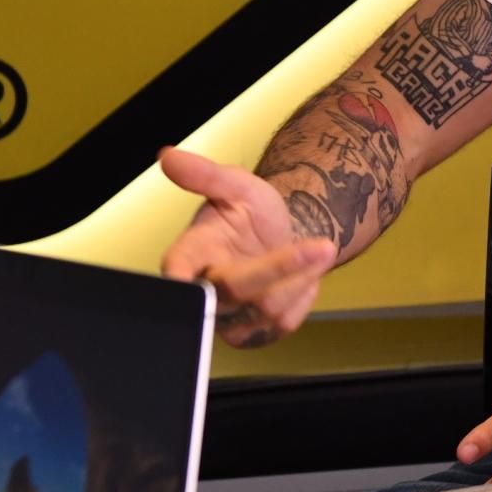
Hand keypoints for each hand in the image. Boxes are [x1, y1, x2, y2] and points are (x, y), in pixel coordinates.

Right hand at [157, 146, 335, 347]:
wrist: (281, 239)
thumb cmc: (252, 214)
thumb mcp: (236, 185)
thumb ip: (205, 174)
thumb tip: (167, 156)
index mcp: (189, 254)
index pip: (177, 271)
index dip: (181, 279)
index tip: (191, 279)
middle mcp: (203, 291)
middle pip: (235, 290)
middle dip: (282, 266)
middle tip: (324, 246)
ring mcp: (227, 319)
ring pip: (267, 308)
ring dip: (303, 276)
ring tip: (316, 250)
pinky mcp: (253, 336)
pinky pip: (284, 323)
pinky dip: (304, 294)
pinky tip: (303, 276)